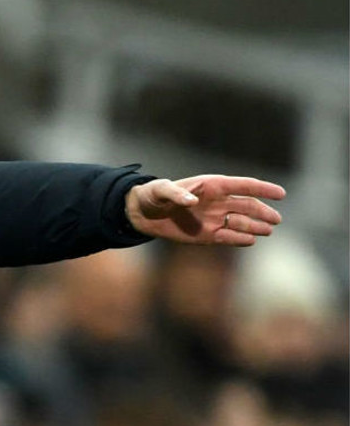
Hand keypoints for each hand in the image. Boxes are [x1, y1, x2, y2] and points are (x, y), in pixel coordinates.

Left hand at [125, 175, 284, 245]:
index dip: (263, 189)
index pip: (244, 185)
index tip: (281, 194)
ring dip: (255, 226)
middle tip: (276, 220)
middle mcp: (218, 202)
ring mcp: (215, 219)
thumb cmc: (153, 195)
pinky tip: (250, 240)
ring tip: (267, 230)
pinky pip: (229, 237)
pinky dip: (240, 239)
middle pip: (248, 206)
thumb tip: (191, 201)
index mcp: (212, 185)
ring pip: (242, 222)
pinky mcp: (209, 235)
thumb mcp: (160, 190)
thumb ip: (175, 193)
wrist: (144, 214)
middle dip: (263, 212)